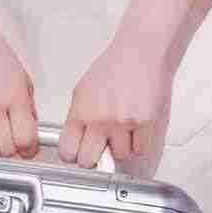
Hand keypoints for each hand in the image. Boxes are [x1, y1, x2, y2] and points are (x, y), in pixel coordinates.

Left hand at [59, 29, 174, 170]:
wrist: (141, 52)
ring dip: (122, 146)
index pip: (67, 150)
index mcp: (81, 109)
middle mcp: (99, 118)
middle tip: (100, 147)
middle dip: (94, 157)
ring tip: (124, 126)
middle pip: (88, 161)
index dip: (72, 155)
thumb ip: (78, 117)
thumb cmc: (115, 67)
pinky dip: (139, 142)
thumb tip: (74, 141)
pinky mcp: (145, 123)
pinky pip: (140, 150)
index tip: (76, 153)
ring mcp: (122, 122)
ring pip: (118, 156)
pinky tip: (137, 125)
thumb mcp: (84, 90)